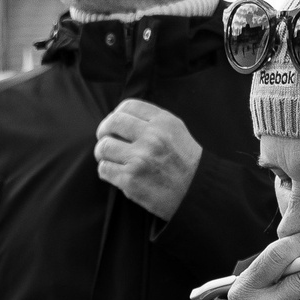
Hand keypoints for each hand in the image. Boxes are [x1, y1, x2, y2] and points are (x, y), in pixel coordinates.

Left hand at [95, 99, 202, 220]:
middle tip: (105, 140)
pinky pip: (104, 169)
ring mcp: (140, 158)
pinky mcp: (131, 179)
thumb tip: (124, 119)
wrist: (197, 193)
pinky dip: (105, 171)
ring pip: (104, 146)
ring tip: (109, 159)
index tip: (114, 124)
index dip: (116, 114)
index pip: (128, 106)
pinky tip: (114, 174)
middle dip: (103, 131)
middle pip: (112, 123)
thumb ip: (154, 122)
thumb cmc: (187, 164)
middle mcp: (151, 137)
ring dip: (102, 153)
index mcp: (163, 122)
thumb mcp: (177, 132)